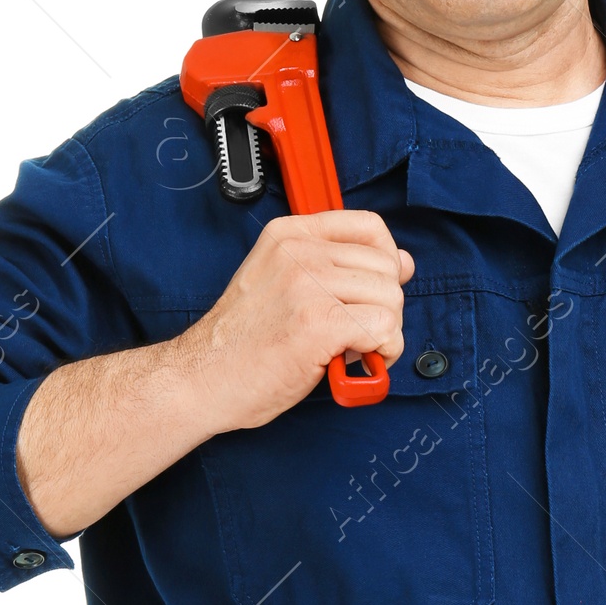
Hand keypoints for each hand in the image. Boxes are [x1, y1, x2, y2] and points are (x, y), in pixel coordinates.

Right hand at [189, 210, 413, 432]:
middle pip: (386, 266)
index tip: (374, 290)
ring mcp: (308, 285)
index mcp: (289, 235)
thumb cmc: (243, 341)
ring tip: (353, 348)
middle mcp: (299, 252)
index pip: (369, 225)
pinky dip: (383, 351)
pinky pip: (385, 328)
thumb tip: (403, 261)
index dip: (385, 261)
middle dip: (385, 305)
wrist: (202, 379)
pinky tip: (358, 360)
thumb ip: (338, 267)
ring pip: (391, 298)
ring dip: (385, 332)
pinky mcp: (319, 323)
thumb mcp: (283, 282)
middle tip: (357, 332)